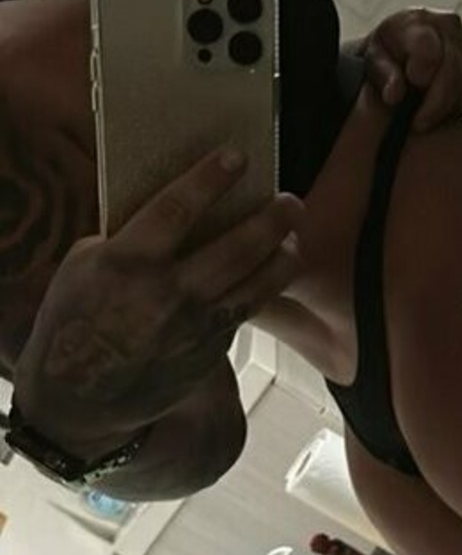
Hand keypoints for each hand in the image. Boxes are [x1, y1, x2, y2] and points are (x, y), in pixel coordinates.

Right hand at [13, 149, 304, 456]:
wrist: (78, 398)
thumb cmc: (74, 319)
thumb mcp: (85, 266)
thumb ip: (128, 237)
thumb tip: (175, 208)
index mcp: (125, 263)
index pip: (175, 211)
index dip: (209, 180)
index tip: (237, 157)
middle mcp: (165, 294)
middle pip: (236, 248)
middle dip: (272, 219)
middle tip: (291, 199)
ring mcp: (193, 326)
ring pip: (256, 284)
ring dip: (283, 255)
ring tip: (295, 234)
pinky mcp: (210, 350)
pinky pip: (246, 310)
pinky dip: (264, 287)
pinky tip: (274, 269)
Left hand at [357, 7, 461, 130]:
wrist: (398, 53)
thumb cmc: (385, 54)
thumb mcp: (372, 60)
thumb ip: (383, 74)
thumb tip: (395, 93)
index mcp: (416, 20)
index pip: (429, 45)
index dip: (424, 69)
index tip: (414, 86)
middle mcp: (447, 26)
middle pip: (452, 68)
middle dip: (435, 102)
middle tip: (418, 121)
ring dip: (446, 107)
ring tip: (425, 115)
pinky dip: (459, 107)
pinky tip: (440, 109)